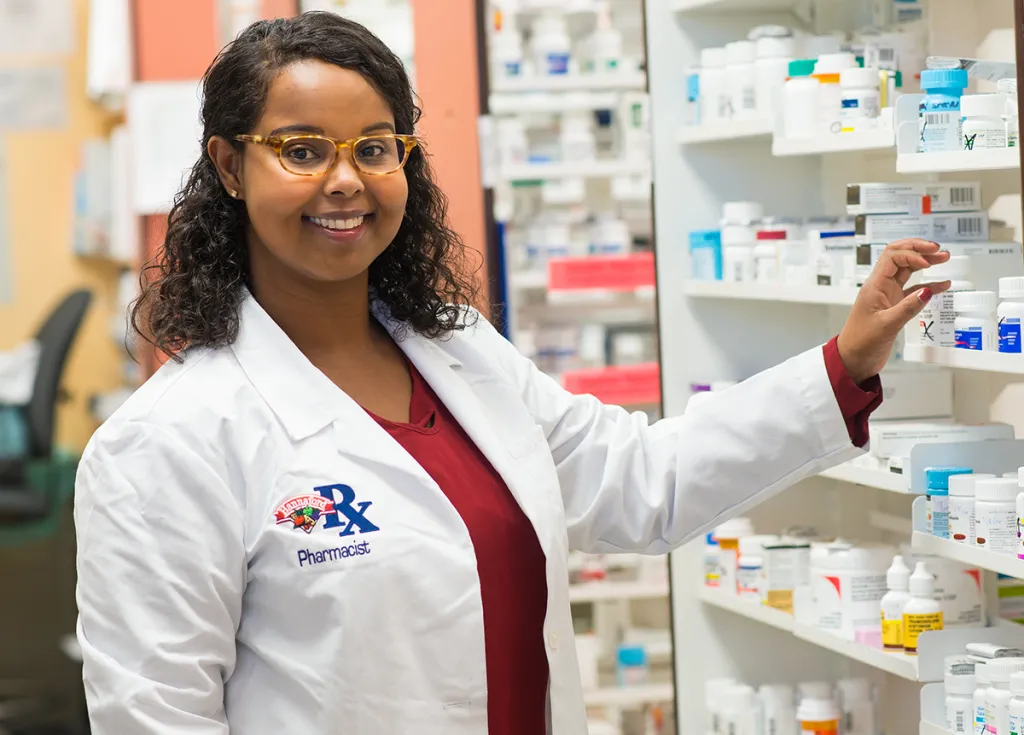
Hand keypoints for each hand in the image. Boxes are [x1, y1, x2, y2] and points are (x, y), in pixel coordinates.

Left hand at [837, 239, 950, 382]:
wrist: (854, 359)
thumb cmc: (861, 343)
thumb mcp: (886, 325)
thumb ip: (908, 308)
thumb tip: (927, 291)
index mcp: (874, 286)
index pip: (892, 257)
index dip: (911, 254)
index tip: (927, 263)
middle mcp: (880, 286)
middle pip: (900, 257)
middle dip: (919, 250)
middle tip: (939, 250)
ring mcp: (888, 295)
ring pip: (907, 270)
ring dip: (925, 262)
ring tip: (944, 258)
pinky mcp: (894, 306)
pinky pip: (913, 290)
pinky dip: (928, 285)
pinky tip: (942, 285)